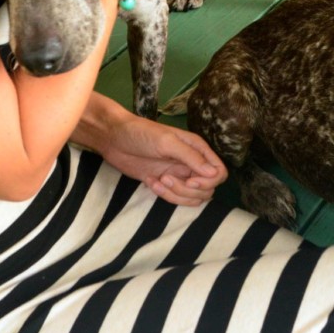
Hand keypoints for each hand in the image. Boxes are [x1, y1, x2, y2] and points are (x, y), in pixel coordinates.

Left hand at [89, 110, 227, 206]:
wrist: (113, 138)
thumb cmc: (141, 133)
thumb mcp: (167, 142)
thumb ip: (191, 157)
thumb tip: (215, 174)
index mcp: (197, 149)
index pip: (219, 173)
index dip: (208, 182)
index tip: (190, 180)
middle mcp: (192, 163)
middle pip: (207, 189)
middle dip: (188, 190)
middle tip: (167, 178)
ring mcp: (178, 174)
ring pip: (192, 198)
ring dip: (176, 194)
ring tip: (158, 181)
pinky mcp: (165, 184)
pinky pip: (175, 199)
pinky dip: (165, 196)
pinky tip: (150, 182)